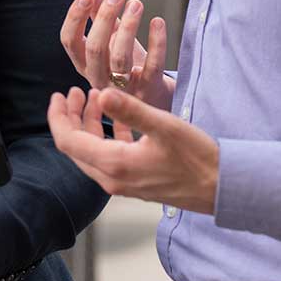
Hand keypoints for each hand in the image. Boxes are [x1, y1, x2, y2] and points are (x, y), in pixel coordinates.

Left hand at [47, 86, 217, 214]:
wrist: (222, 188)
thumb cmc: (197, 158)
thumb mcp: (164, 127)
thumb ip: (131, 110)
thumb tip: (100, 93)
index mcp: (114, 165)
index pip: (68, 141)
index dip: (58, 116)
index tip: (59, 94)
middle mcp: (113, 179)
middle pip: (75, 147)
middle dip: (70, 118)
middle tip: (75, 91)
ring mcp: (123, 183)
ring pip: (91, 152)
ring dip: (88, 125)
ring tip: (93, 98)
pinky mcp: (135, 182)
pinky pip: (108, 158)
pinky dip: (105, 135)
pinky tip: (117, 118)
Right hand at [58, 0, 174, 110]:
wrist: (153, 97)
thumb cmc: (126, 62)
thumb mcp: (110, 34)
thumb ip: (96, 7)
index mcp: (85, 63)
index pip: (69, 41)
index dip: (75, 18)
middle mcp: (99, 77)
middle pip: (95, 48)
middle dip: (104, 18)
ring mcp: (124, 87)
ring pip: (121, 59)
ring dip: (128, 27)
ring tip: (137, 3)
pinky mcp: (149, 89)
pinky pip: (152, 66)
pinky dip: (157, 42)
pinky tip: (157, 22)